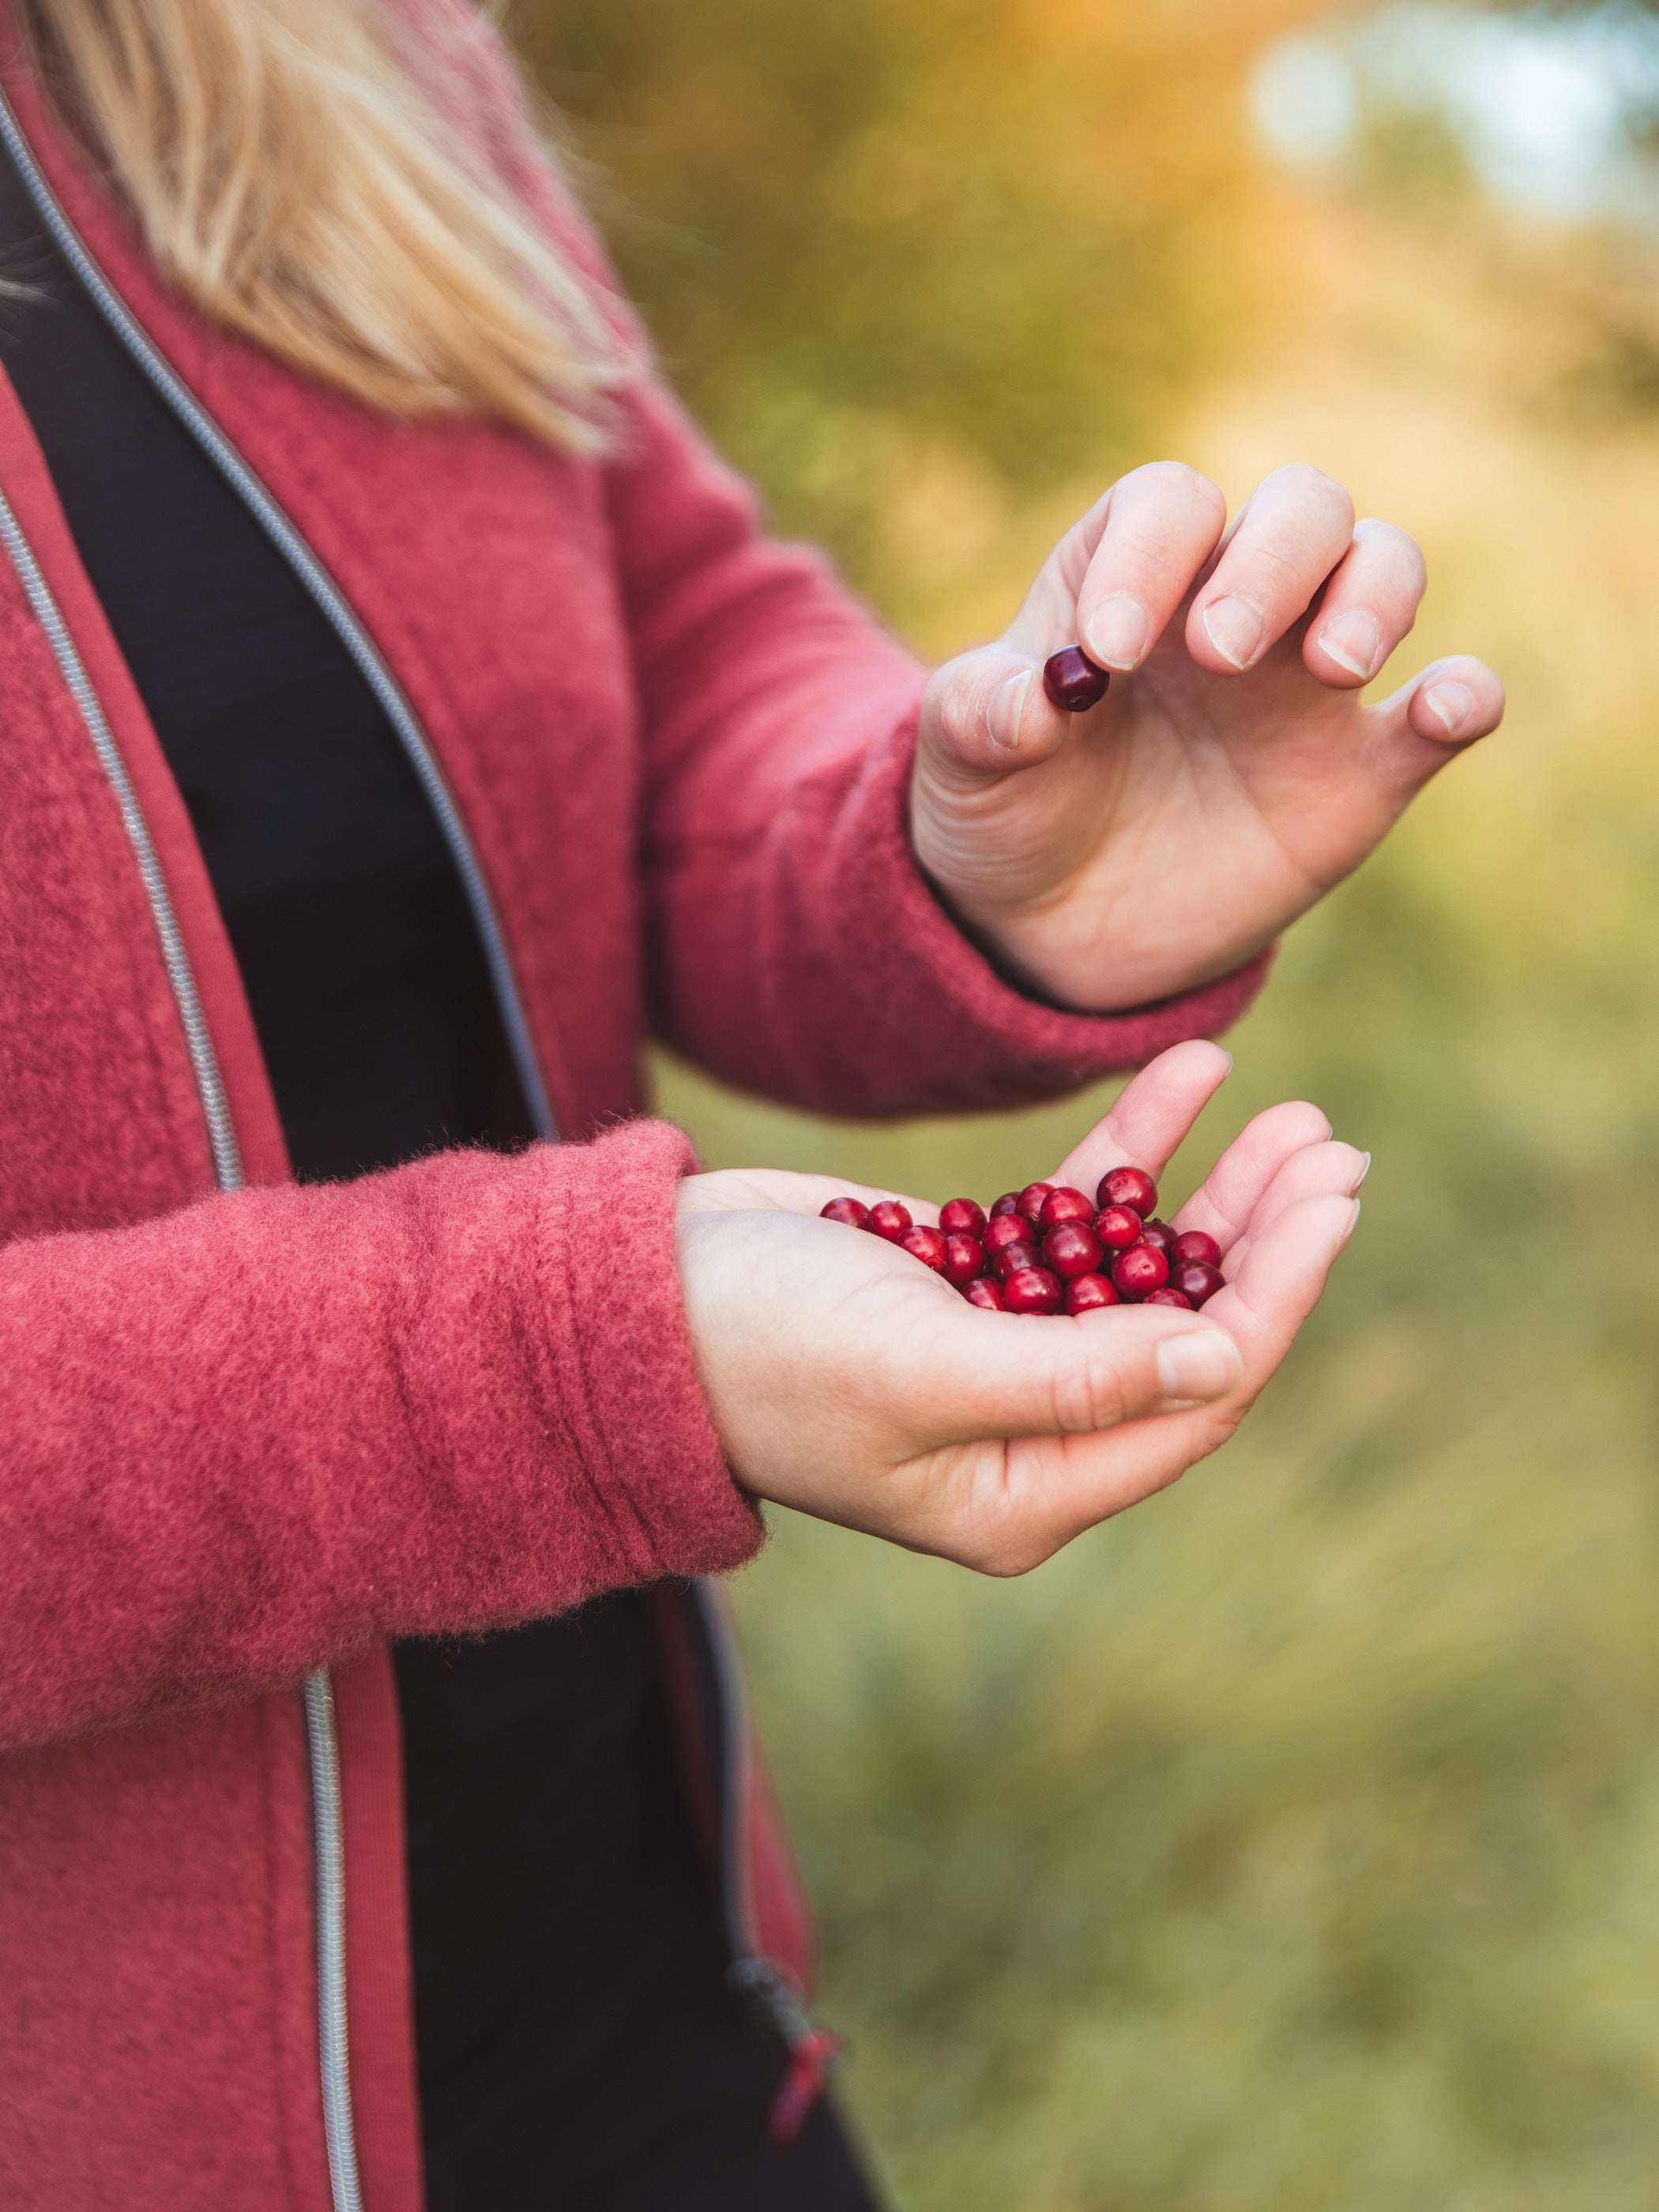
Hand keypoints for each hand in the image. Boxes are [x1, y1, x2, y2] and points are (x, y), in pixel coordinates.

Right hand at [675, 1042, 1363, 1573]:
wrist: (633, 1295)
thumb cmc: (762, 1349)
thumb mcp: (923, 1369)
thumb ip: (1077, 1375)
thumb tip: (1228, 1361)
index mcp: (1028, 1489)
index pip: (1194, 1397)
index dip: (1274, 1299)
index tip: (1334, 1204)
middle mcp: (1030, 1428)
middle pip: (1187, 1328)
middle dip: (1262, 1238)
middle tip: (1331, 1147)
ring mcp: (1001, 1348)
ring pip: (1144, 1267)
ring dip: (1214, 1191)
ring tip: (1291, 1111)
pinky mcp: (968, 1275)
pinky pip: (1075, 1215)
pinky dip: (1130, 1153)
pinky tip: (1191, 1077)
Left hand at [910, 462, 1505, 1008]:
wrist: (1050, 928)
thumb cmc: (1005, 809)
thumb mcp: (960, 765)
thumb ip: (983, 716)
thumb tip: (1037, 701)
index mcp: (1129, 573)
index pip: (1168, 507)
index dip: (1147, 559)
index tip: (1108, 656)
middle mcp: (1233, 601)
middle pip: (1300, 509)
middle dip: (1273, 561)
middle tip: (1221, 654)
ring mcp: (1306, 681)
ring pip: (1384, 569)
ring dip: (1375, 597)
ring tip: (1332, 669)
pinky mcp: (1362, 771)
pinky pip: (1445, 707)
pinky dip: (1462, 695)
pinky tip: (1441, 710)